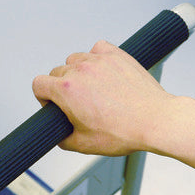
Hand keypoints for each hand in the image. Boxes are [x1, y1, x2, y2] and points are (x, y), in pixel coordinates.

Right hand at [32, 40, 175, 155]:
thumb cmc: (124, 132)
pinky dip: (96, 58)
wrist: (155, 121)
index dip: (43, 97)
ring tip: (92, 89)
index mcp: (67, 91)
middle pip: (56, 72)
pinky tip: (103, 73)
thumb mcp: (83, 145)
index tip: (54, 104)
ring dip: (78, 72)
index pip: (38, 84)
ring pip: (75, 59)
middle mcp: (80, 70)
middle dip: (62, 87)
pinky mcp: (116, 55)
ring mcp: (99, 60)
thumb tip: (59, 134)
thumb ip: (62, 138)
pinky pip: (97, 48)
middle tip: (78, 102)